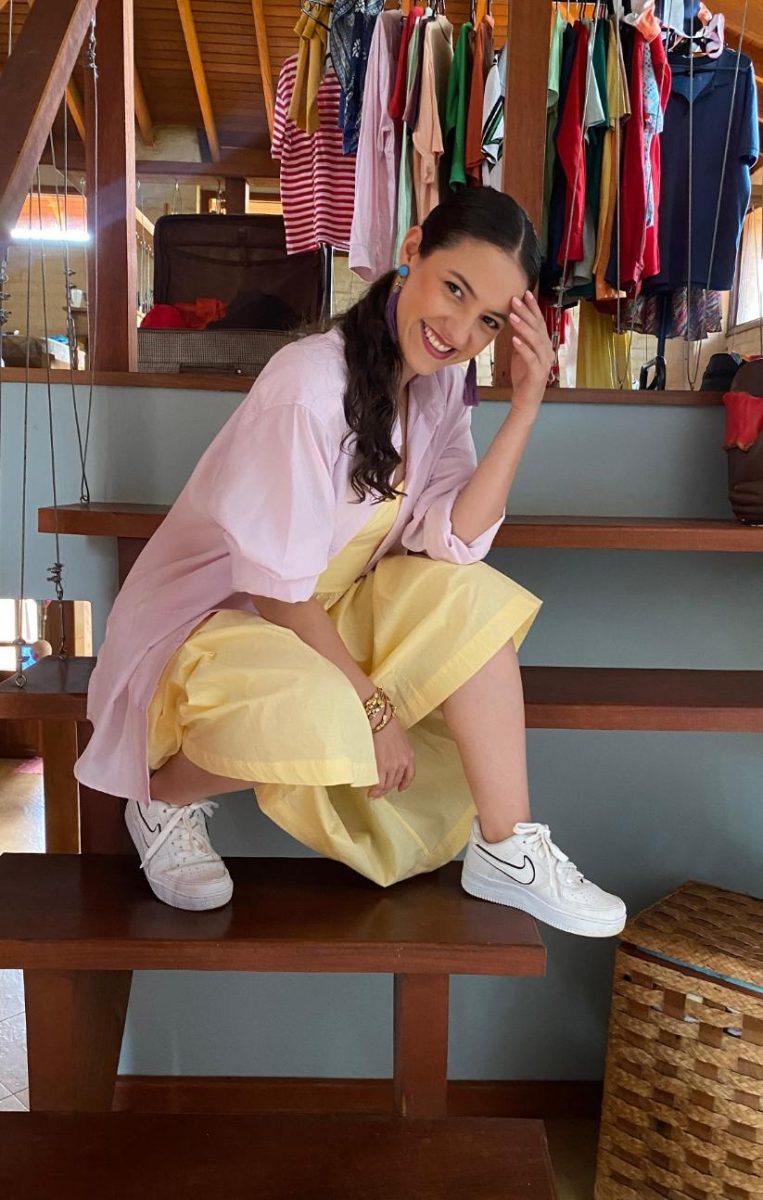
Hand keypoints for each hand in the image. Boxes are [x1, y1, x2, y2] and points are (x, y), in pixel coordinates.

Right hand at [367, 713, 415, 798]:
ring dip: (380, 791)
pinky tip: (371, 792)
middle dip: (388, 788)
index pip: (410, 775)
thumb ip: (397, 748)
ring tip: (373, 793)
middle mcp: (403, 762)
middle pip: (396, 782)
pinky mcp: (381, 765)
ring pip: (387, 785)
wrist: (380, 717)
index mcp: (409, 754)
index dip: (404, 784)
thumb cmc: (386, 722)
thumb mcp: (399, 737)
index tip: (400, 788)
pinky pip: (379, 783)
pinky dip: (375, 790)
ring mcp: (393, 765)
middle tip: (380, 791)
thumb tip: (389, 752)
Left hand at [509, 291, 554, 418]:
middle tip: (515, 299)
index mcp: (543, 344)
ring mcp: (544, 362)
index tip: (525, 293)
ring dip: (523, 327)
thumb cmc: (523, 376)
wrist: (525, 400)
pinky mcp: (538, 373)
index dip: (533, 307)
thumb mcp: (519, 352)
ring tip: (512, 316)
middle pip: (537, 328)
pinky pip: (531, 358)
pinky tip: (514, 340)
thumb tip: (514, 318)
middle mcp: (547, 351)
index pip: (539, 322)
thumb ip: (520, 336)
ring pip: (535, 341)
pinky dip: (523, 348)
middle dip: (526, 312)